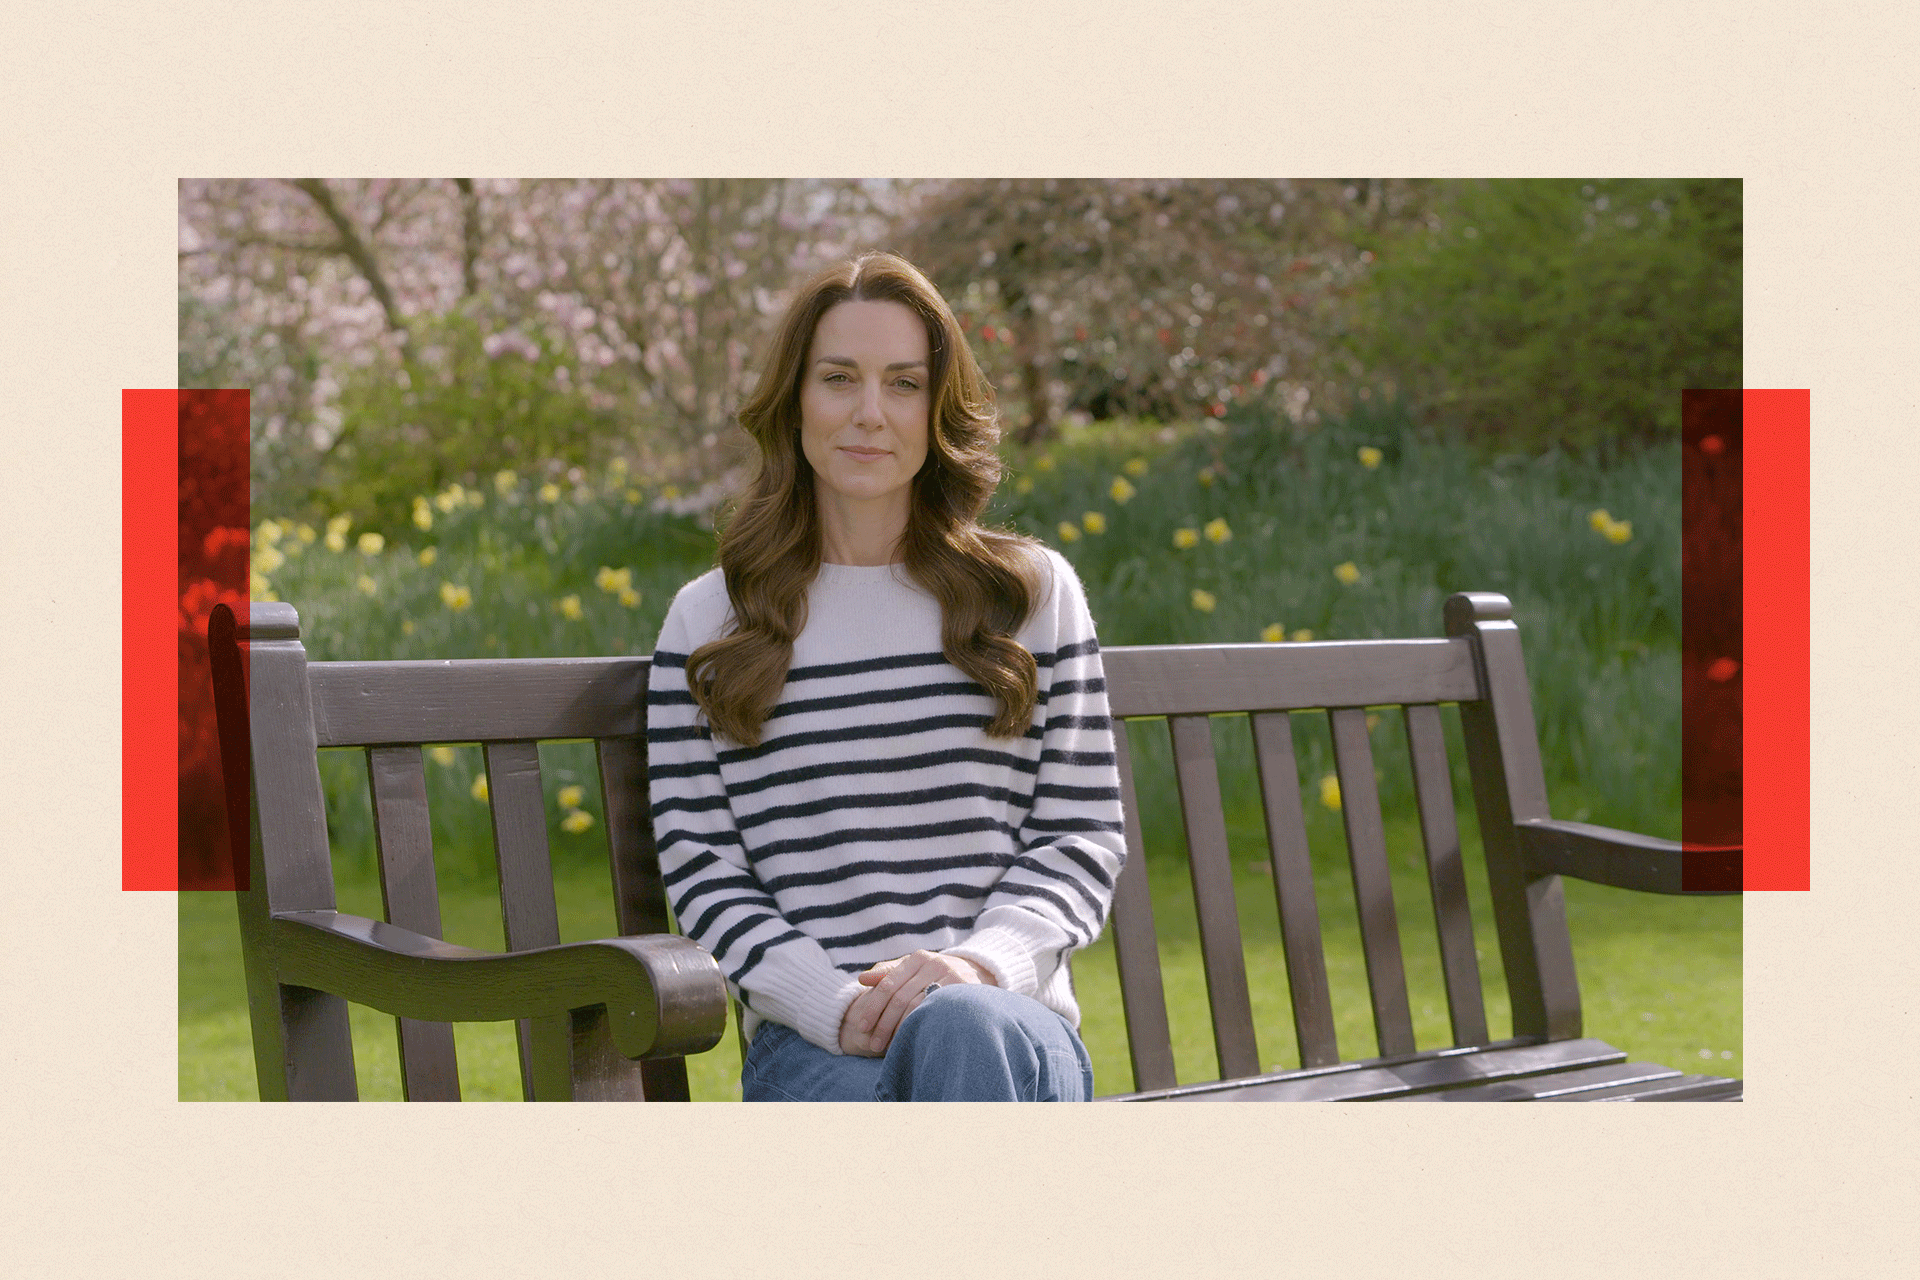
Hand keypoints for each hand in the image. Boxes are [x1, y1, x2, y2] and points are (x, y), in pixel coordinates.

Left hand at [836, 950, 995, 1056]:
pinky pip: (937, 1012)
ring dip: (901, 1029)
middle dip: (884, 1023)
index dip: (873, 1006)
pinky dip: (923, 1027)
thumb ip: (888, 973)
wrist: (979, 972)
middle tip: (872, 1043)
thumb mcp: (914, 968)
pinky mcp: (965, 991)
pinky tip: (914, 1040)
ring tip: (889, 1047)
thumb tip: (861, 979)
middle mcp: (934, 963)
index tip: (862, 1026)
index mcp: (917, 958)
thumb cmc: (936, 974)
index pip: (888, 984)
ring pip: (918, 1007)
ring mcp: (951, 976)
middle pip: (900, 997)